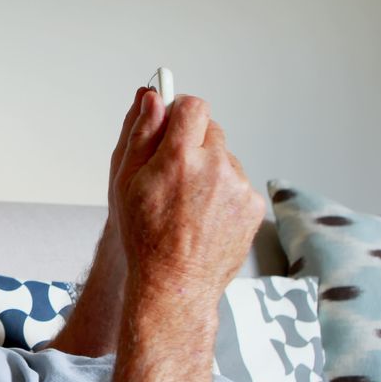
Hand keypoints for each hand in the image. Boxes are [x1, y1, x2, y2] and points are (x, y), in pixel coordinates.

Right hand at [111, 91, 264, 301]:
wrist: (174, 284)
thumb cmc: (143, 236)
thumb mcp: (126, 182)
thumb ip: (141, 133)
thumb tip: (152, 97)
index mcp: (180, 157)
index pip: (192, 106)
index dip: (179, 111)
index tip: (171, 123)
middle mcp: (216, 166)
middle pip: (210, 130)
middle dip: (192, 143)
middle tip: (172, 174)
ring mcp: (239, 186)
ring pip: (225, 158)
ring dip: (209, 169)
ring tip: (187, 204)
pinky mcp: (254, 205)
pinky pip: (238, 184)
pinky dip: (223, 193)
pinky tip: (203, 217)